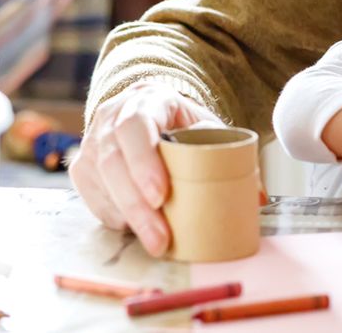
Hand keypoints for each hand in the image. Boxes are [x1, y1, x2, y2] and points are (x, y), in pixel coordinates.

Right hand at [68, 81, 222, 255]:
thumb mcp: (207, 127)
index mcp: (146, 100)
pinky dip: (116, 218)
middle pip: (113, 162)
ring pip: (100, 184)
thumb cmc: (182, 124)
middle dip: (136, 205)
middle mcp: (110, 118)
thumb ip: (229, 154)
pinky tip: (136, 230)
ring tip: (155, 242)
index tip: (160, 195)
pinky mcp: (83, 169)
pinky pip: (93, 199)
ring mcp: (92, 143)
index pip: (135, 126)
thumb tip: (258, 198)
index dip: (144, 162)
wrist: (150, 112)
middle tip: (161, 237)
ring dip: (127, 217)